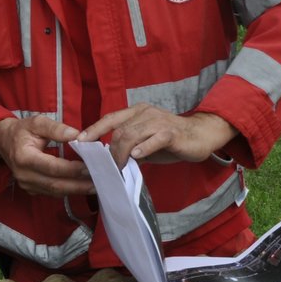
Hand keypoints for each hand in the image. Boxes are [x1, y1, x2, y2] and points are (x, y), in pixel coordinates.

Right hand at [0, 113, 93, 196]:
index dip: (72, 169)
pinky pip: (52, 193)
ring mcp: (27, 185)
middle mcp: (24, 175)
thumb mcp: (37, 122)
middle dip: (78, 185)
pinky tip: (82, 186)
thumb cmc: (22, 131)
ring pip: (55, 192)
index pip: (52, 167)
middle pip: (55, 184)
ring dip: (76, 190)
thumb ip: (56, 128)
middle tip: (98, 182)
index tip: (90, 167)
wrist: (4, 142)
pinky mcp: (31, 190)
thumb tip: (77, 135)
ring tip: (95, 186)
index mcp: (24, 157)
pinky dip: (68, 190)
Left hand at [78, 105, 233, 165]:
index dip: (94, 129)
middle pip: (119, 131)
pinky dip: (144, 148)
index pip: (110, 118)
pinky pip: (154, 139)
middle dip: (110, 152)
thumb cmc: (171, 140)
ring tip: (120, 168)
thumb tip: (109, 161)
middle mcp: (146, 113)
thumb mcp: (145, 142)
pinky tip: (137, 157)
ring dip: (123, 154)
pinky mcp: (171, 133)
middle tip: (109, 169)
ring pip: (132, 135)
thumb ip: (129, 146)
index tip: (79, 141)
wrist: (201, 135)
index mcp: (137, 112)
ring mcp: (159, 122)